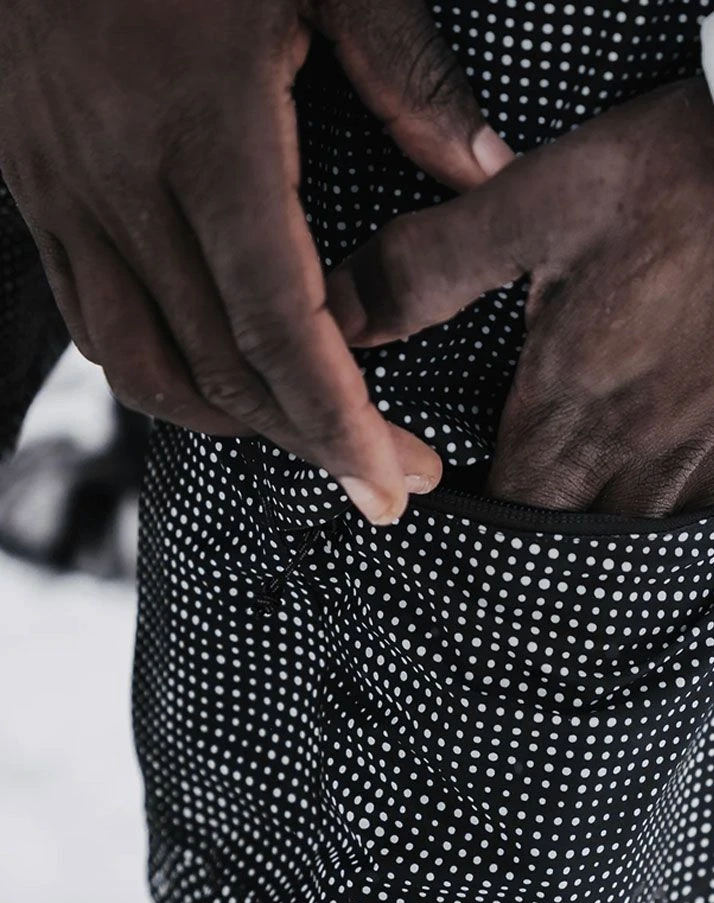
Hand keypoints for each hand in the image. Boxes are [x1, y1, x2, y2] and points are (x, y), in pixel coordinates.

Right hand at [0, 0, 512, 526]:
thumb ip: (408, 74)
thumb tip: (484, 170)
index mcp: (207, 132)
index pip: (279, 323)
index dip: (339, 420)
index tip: (392, 481)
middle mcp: (125, 185)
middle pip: (225, 370)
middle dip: (314, 444)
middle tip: (388, 479)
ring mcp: (69, 202)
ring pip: (151, 371)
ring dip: (237, 426)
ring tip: (312, 441)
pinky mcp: (42, 204)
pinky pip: (101, 331)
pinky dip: (168, 380)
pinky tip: (222, 384)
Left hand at [327, 78, 713, 515]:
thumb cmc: (671, 174)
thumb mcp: (535, 203)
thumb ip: (426, 268)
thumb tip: (339, 317)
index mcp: (575, 401)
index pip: (511, 515)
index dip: (476, 530)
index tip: (456, 508)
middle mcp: (644, 444)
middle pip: (575, 538)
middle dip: (535, 535)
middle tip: (509, 511)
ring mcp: (709, 445)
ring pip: (645, 533)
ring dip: (603, 526)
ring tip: (576, 498)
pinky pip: (704, 506)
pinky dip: (671, 504)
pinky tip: (653, 475)